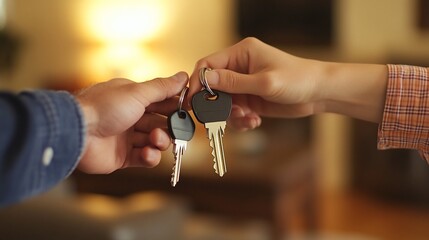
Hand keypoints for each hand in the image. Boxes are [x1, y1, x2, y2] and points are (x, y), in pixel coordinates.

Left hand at [76, 72, 187, 173]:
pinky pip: (144, 158)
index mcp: (133, 98)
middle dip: (169, 126)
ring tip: (155, 140)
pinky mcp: (123, 156)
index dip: (175, 105)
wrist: (76, 133)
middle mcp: (130, 117)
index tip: (188, 110)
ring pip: (154, 141)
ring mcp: (126, 137)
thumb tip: (182, 77)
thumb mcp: (137, 93)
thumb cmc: (102, 107)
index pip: (161, 100)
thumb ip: (162, 88)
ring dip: (160, 141)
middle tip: (175, 129)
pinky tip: (147, 153)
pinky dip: (150, 157)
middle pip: (160, 123)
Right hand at [188, 37, 386, 130]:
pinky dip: (241, 120)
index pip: (208, 65)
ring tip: (247, 119)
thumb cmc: (298, 79)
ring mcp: (245, 84)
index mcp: (241, 53)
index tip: (194, 101)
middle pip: (213, 86)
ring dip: (231, 115)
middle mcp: (240, 67)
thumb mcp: (264, 82)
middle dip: (217, 104)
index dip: (198, 82)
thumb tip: (205, 79)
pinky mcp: (250, 98)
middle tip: (222, 118)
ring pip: (223, 102)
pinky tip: (254, 121)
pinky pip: (235, 111)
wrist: (319, 93)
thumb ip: (234, 82)